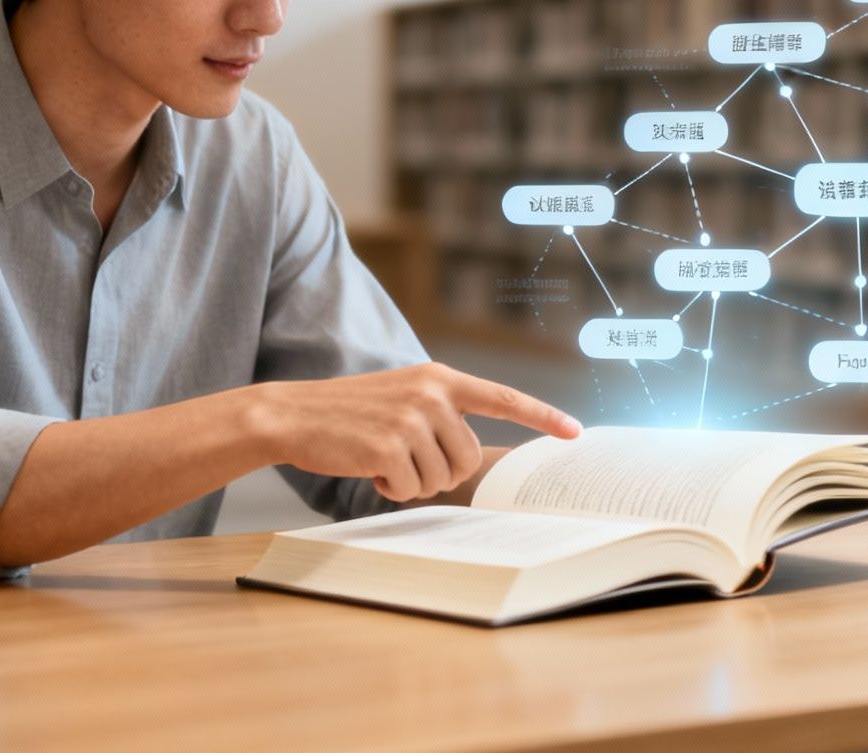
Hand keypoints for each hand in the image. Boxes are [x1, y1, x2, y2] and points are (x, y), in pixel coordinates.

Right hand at [247, 362, 580, 502]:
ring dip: (414, 482)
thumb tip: (470, 458)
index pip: (503, 398)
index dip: (542, 416)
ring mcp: (412, 419)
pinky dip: (391, 489)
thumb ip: (440, 414)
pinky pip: (411, 489)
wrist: (292, 414)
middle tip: (404, 460)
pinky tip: (367, 468)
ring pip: (443, 479)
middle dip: (441, 472)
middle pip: (469, 459)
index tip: (575, 432)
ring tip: (382, 458)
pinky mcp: (390, 446)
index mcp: (439, 378)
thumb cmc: (348, 414)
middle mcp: (432, 394)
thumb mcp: (402, 398)